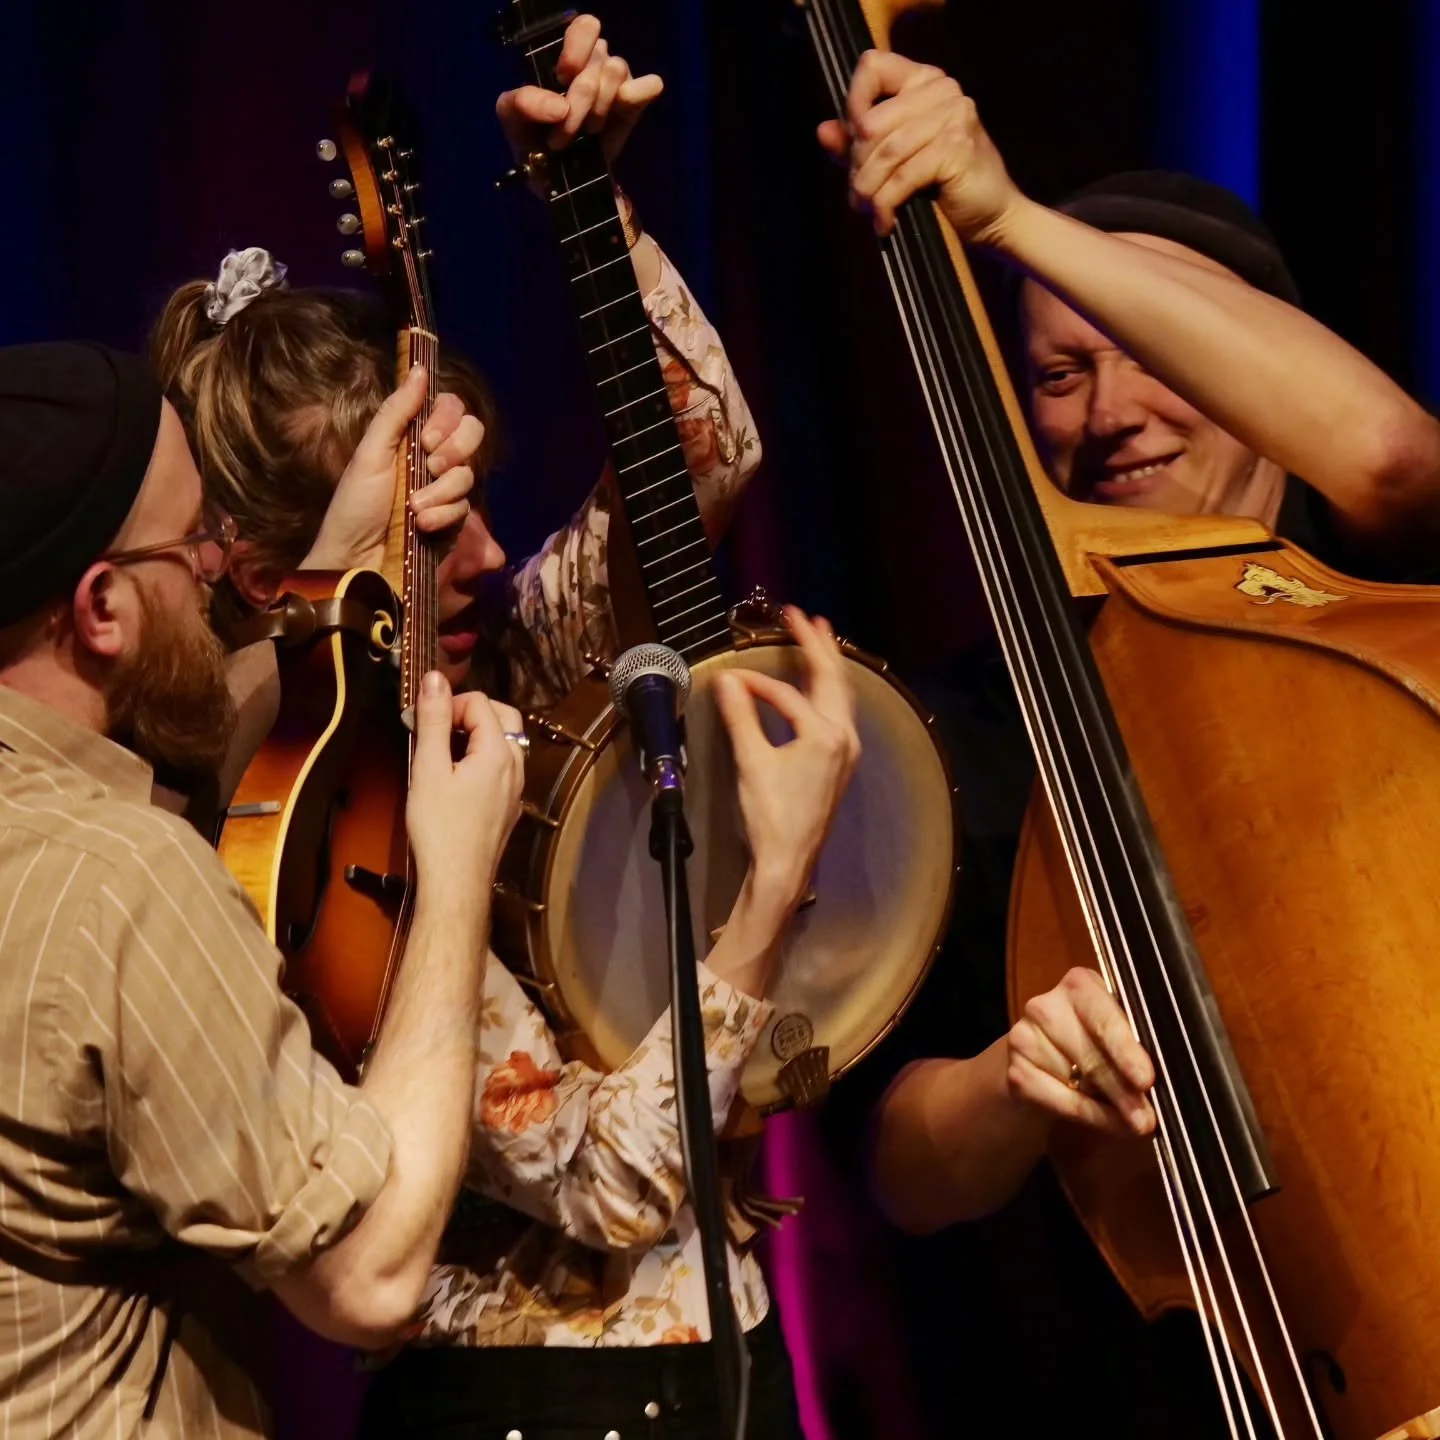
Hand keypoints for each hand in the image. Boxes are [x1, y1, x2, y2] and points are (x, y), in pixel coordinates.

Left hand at [301, 367, 483, 571]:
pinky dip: (443, 516)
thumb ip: (396, 412)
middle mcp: (433, 461)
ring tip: (414, 509)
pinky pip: (465, 509)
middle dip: (454, 451)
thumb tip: (418, 368)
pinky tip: (423, 525)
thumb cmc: (354, 506)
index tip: (428, 438)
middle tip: (429, 466)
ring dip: (440, 491)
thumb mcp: (370, 453)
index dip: (448, 420)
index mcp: (411, 438)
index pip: (452, 411)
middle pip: (472, 436)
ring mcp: (445, 493)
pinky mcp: (453, 523)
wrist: (355, 559)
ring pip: (468, 475)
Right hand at [406, 671, 524, 901]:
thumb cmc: (439, 828)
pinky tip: (455, 777)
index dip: (450, 703)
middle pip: (502, 716)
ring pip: (505, 742)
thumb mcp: (429, 768)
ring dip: (476, 735)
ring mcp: (516, 788)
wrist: (457, 881)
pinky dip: (482, 757)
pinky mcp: (509, 806)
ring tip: (442, 751)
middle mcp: (516, 766)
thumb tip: (434, 679)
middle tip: (436, 728)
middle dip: (469, 713)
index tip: (423, 721)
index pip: (481, 702)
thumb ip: (434, 720)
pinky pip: (502, 766)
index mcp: (500, 752)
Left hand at [496, 14, 662, 167]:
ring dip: (598, 107)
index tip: (562, 78)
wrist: (557, 179)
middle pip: (598, 58)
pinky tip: (621, 111)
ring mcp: (616, 82)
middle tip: (564, 133)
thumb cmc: (533, 140)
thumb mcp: (513, 119)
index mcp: (564, 55)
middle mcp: (593, 62)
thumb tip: (560, 107)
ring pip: (616, 70)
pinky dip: (637, 94)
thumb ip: (523, 102)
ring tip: (586, 133)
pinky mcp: (634, 104)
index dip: (576, 49)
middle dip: (580, 98)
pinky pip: (649, 85)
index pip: (583, 28)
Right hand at [713, 608, 860, 913]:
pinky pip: (840, 712)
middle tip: (800, 615)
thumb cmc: (772, 817)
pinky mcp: (840, 763)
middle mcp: (843, 738)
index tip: (728, 678)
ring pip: (841, 694)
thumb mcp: (751, 762)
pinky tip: (820, 686)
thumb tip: (725, 681)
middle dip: (816, 644)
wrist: (788, 862)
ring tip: (820, 636)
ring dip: (829, 664)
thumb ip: (739, 717)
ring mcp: (846, 751)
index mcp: (824, 734)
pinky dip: (829, 689)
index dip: (754, 683)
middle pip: (832, 678)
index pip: (786, 694)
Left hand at [816, 50, 1021, 242]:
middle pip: (871, 121)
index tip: (852, 142)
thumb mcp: (894, 162)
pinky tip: (886, 222)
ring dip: (869, 190)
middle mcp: (942, 90)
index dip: (853, 103)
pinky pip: (903, 176)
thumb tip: (823, 131)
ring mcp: (954, 115)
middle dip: (858, 166)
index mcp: (925, 81)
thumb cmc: (944, 187)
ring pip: (885, 152)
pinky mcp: (957, 147)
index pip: (873, 67)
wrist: (992, 217)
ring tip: (868, 211)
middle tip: (859, 195)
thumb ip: (858, 144)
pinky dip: (887, 204)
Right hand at [1006, 968, 1155, 1136]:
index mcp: (1080, 985)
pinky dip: (1090, 1117)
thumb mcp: (1116, 1037)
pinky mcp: (1015, 1072)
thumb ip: (1134, 1051)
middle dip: (1124, 1091)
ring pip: (1079, 1082)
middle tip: (1147, 1119)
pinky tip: (1105, 1121)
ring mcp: (1024, 1038)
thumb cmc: (1094, 1045)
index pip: (1104, 1018)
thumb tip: (1151, 1090)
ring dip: (1111, 1108)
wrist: (1043, 1063)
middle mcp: (1045, 1005)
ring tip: (1132, 1120)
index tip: (1145, 1080)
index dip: (1126, 1050)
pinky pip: (1061, 1102)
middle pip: (1092, 1055)